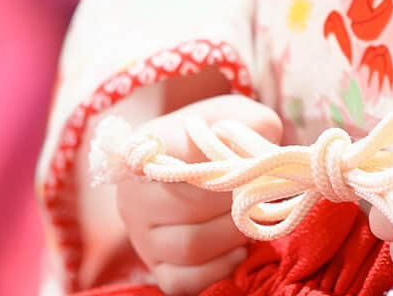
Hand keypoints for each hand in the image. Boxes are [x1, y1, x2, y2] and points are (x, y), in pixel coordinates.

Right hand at [115, 93, 283, 295]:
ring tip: (250, 219)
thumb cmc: (214, 131)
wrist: (187, 155)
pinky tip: (238, 250)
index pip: (175, 160)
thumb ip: (252, 124)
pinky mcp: (153, 266)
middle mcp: (134, 193)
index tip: (243, 164)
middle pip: (190, 208)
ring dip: (231, 236)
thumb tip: (257, 155)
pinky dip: (217, 269)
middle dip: (234, 203)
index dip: (214, 167)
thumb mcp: (234, 113)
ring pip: (189, 247)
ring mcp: (140, 234)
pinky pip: (182, 281)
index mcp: (148, 147)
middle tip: (258, 193)